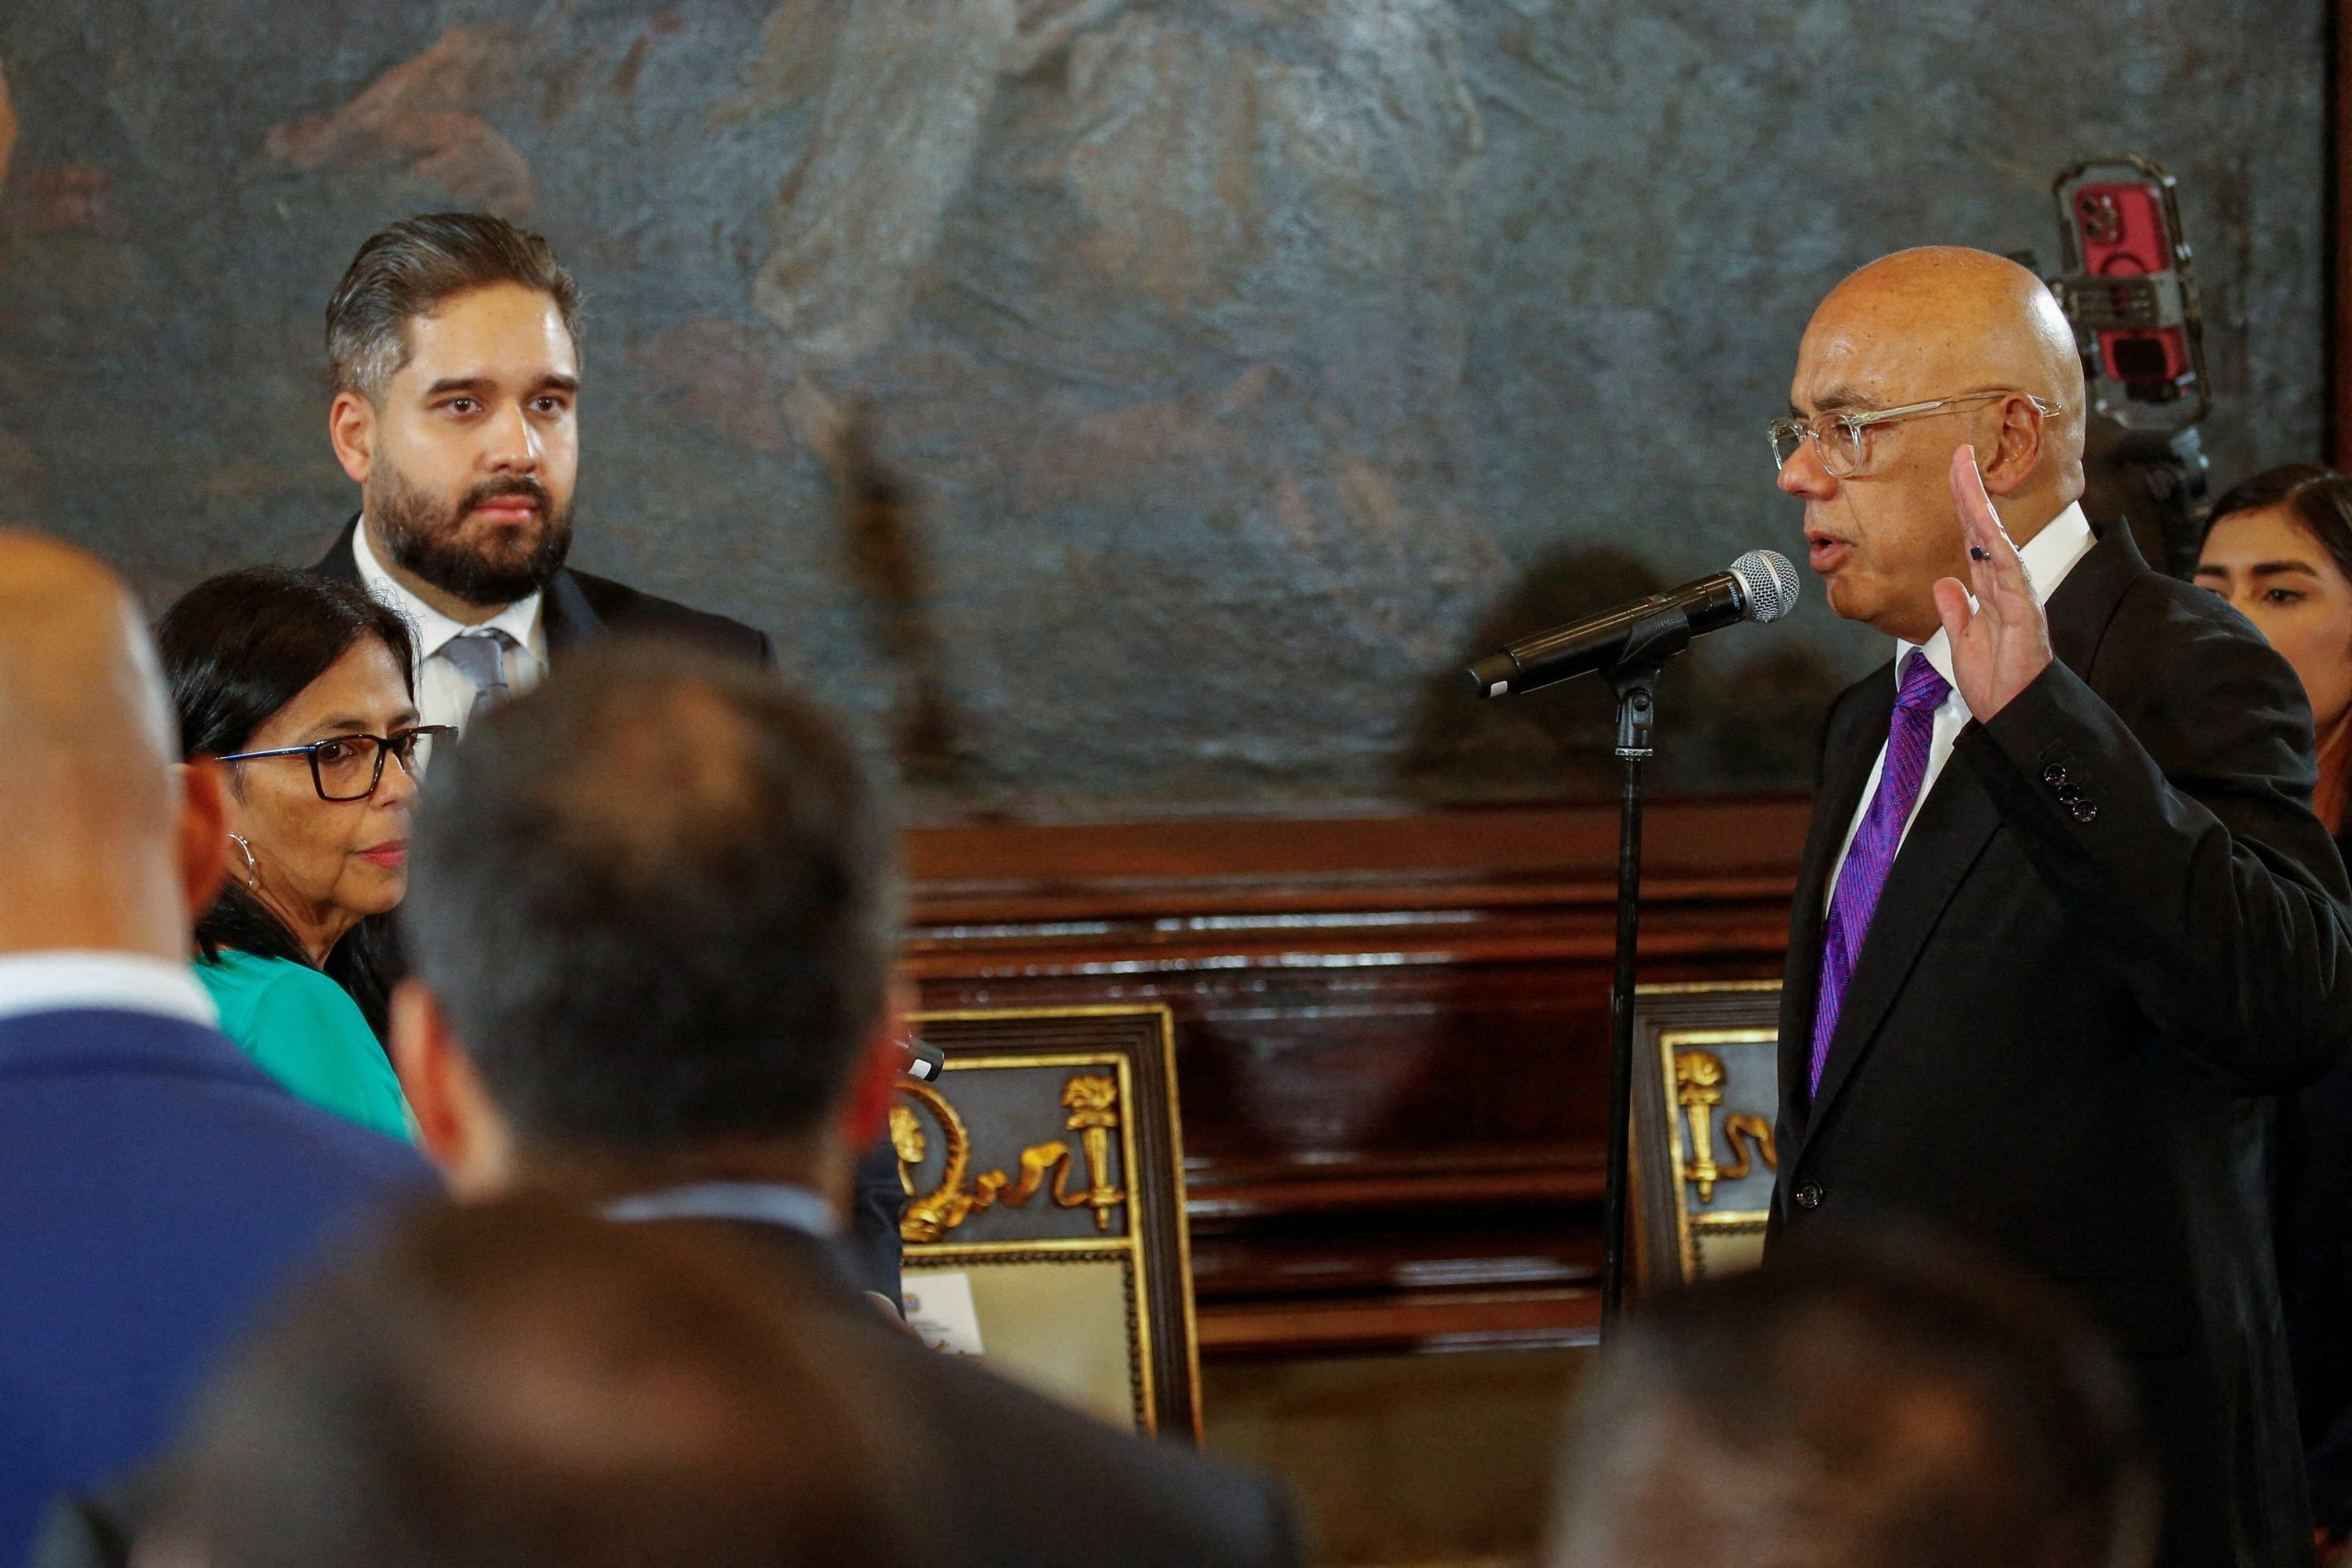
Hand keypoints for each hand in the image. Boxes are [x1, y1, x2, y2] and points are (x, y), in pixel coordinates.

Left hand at [1932, 445, 2051, 720]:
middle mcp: (2006, 585)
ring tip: (1968, 476)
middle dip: (1971, 492)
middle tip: (1960, 455)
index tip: (1954, 473)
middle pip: (1985, 529)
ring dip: (1982, 508)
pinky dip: (2000, 550)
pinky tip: (1990, 527)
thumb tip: (1944, 583)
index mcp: (1990, 590)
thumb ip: (1956, 611)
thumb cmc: (1999, 681)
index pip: (1973, 538)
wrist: (2016, 712)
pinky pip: (2012, 575)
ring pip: (1997, 541)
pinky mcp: (2025, 613)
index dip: (1963, 506)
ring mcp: (2018, 595)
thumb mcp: (1963, 641)